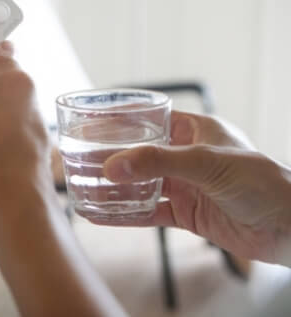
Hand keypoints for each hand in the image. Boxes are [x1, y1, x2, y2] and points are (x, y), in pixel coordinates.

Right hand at [101, 111, 290, 263]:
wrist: (289, 227)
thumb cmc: (262, 182)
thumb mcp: (205, 162)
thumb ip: (157, 162)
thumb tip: (112, 166)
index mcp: (194, 131)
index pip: (149, 119)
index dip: (119, 121)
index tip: (89, 123)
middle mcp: (186, 156)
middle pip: (139, 154)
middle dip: (109, 157)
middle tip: (77, 159)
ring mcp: (185, 186)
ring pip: (139, 184)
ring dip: (113, 188)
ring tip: (82, 187)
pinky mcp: (186, 214)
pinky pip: (147, 212)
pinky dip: (124, 215)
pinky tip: (102, 215)